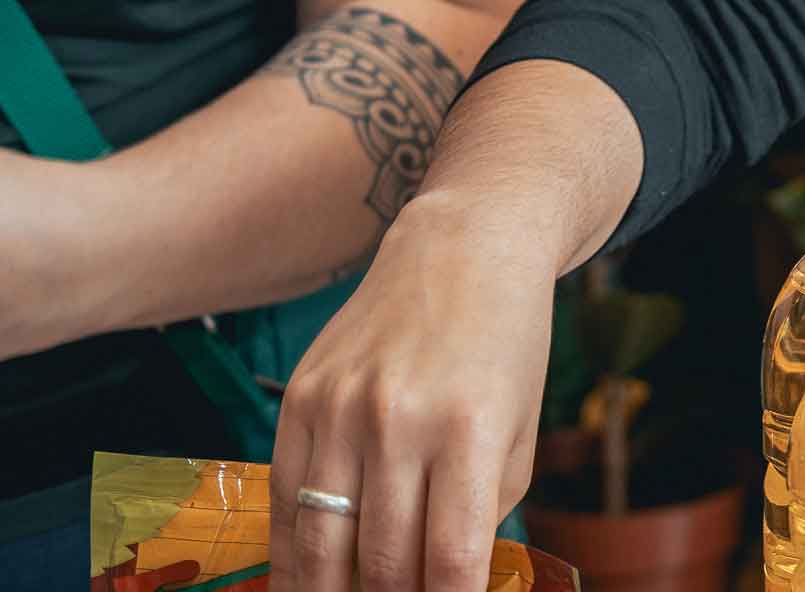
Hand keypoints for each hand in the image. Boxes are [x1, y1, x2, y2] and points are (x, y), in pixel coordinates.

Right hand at [270, 191, 556, 591]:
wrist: (463, 247)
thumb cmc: (505, 344)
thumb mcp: (520, 428)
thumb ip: (485, 510)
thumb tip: (444, 582)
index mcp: (470, 430)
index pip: (448, 560)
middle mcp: (399, 419)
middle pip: (380, 561)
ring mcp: (340, 408)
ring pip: (320, 543)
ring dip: (333, 591)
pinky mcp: (300, 398)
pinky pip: (283, 499)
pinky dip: (292, 551)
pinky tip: (304, 578)